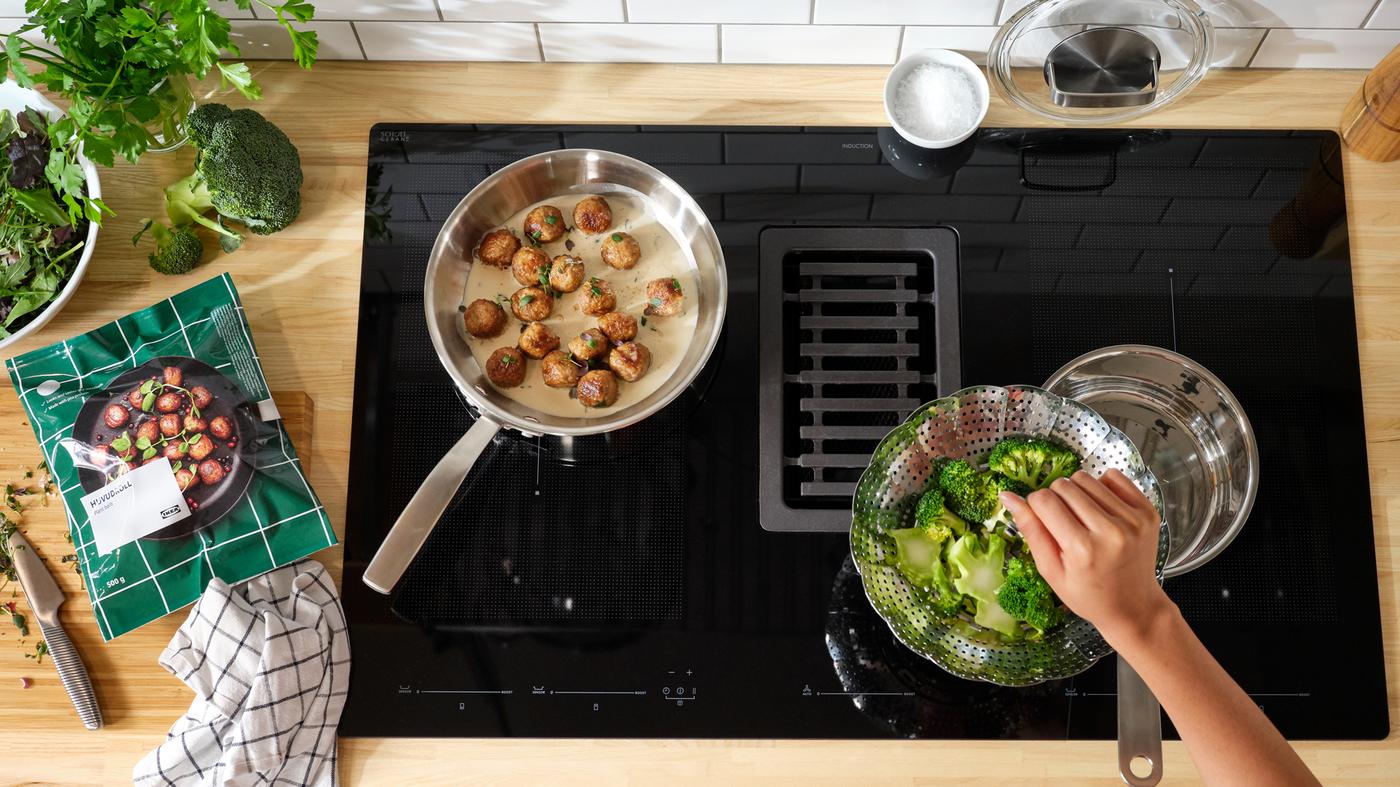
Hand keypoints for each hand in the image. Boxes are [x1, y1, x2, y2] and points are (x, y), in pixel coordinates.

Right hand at [999, 469, 1173, 645]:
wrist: (1134, 606)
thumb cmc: (1089, 594)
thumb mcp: (1051, 571)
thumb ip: (1031, 530)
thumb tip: (1007, 496)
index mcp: (1082, 549)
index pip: (1043, 500)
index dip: (1036, 507)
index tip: (1044, 521)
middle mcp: (1111, 530)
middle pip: (1064, 485)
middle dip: (1056, 499)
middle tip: (1064, 523)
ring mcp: (1133, 519)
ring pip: (1086, 478)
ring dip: (1078, 492)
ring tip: (1083, 517)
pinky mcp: (1147, 511)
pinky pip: (1114, 477)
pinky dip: (1102, 487)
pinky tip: (1101, 510)